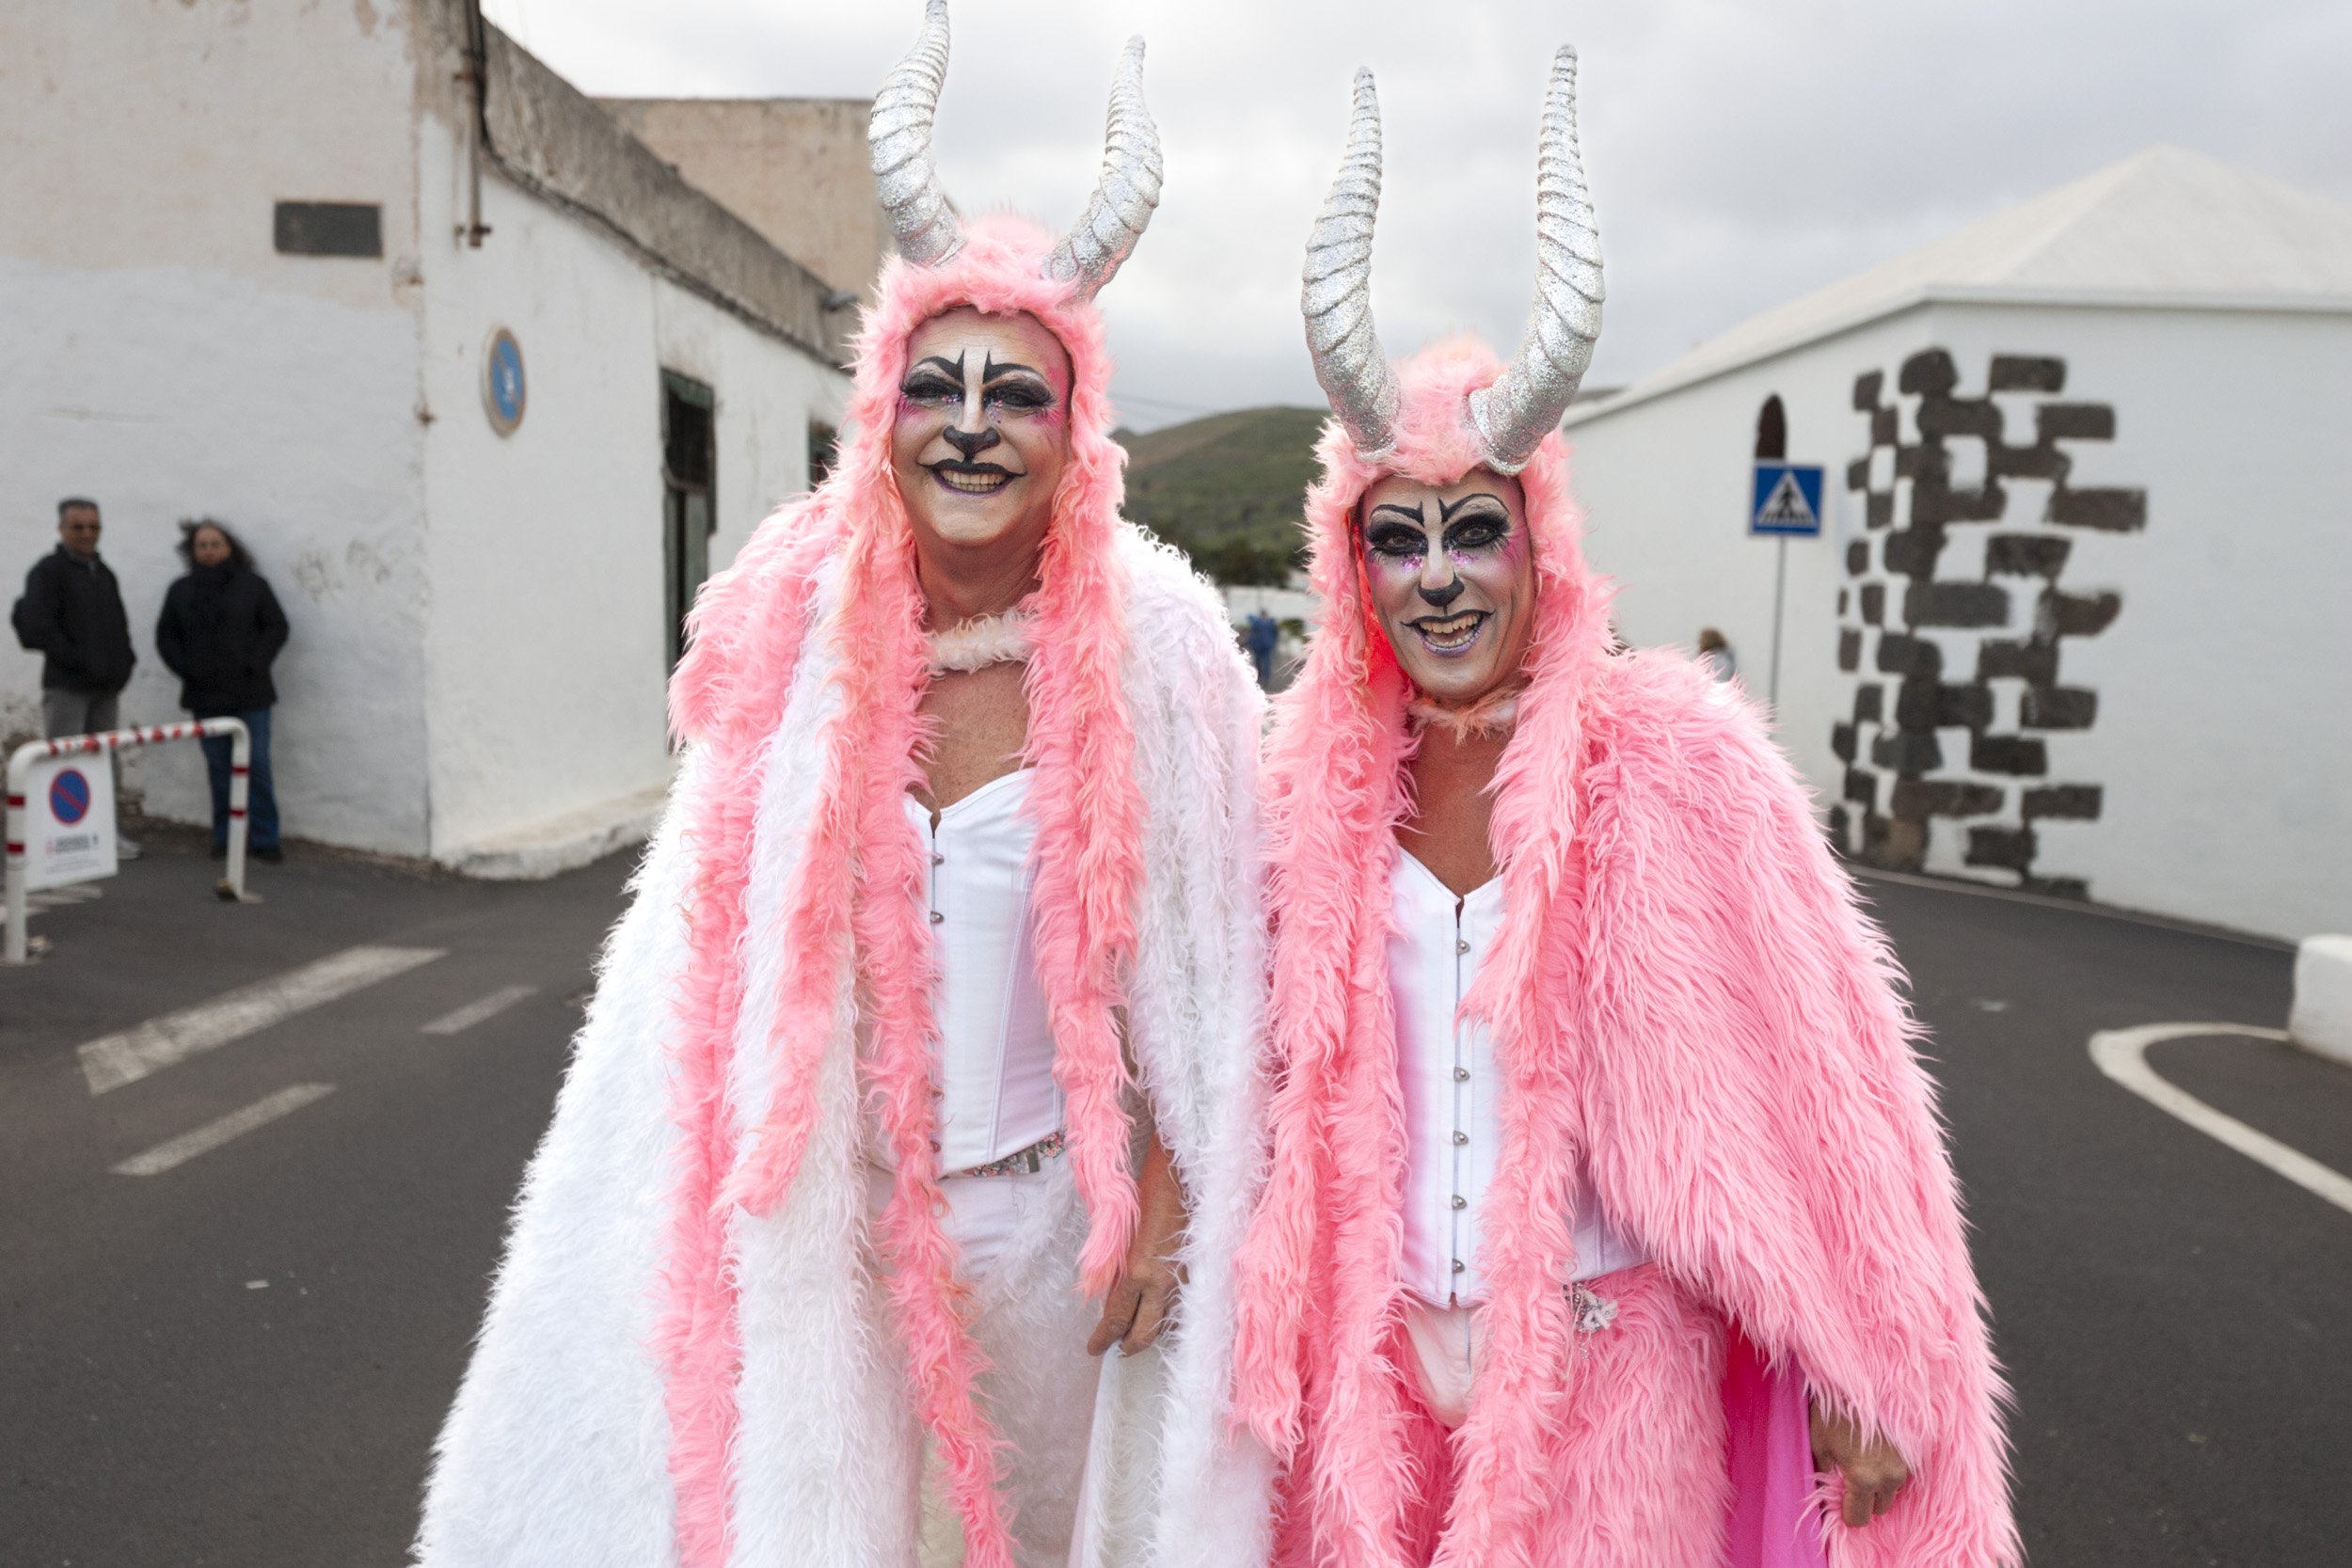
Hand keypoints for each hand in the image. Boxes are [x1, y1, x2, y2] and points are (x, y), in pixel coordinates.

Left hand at [1086, 1125, 1187, 1355]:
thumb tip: (1112, 1292)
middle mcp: (1163, 1282)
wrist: (1186, 1167)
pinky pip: (1182, 1301)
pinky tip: (1162, 1302)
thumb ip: (1119, 1267)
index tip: (1093, 1348)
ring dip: (1152, 1325)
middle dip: (1128, 1345)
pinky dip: (1169, 1307)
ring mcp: (1186, 1279)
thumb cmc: (1149, 1189)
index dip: (1102, 1338)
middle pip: (1145, 1334)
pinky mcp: (1201, 1270)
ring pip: (1167, 1320)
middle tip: (1116, 1348)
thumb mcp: (1125, 1231)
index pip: (1116, 1319)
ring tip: (1138, 1326)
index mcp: (1138, 1271)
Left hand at [1810, 1398, 1910, 1527]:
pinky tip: (1876, 1450)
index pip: (1859, 1519)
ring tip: (1862, 1460)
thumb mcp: (1819, 1443)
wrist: (1862, 1378)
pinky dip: (1889, 1469)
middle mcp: (1889, 1477)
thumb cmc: (1834, 1408)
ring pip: (1893, 1491)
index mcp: (1863, 1479)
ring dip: (1879, 1485)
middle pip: (1879, 1508)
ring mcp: (1905, 1465)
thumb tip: (1826, 1494)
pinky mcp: (1913, 1453)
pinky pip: (1902, 1473)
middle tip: (1848, 1479)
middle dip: (1864, 1500)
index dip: (1846, 1514)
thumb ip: (1824, 1474)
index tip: (1839, 1503)